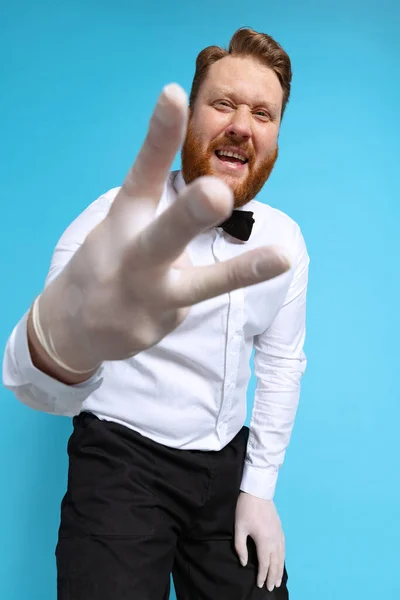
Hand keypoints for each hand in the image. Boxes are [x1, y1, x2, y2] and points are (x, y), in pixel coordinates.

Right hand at [37, 84, 289, 371]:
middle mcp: (132, 254)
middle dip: (189, 215)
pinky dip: (177, 302)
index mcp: (124, 219)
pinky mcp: (159, 327)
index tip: (174, 93)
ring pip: (196, 284)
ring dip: (238, 272)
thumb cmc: (109, 262)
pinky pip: (189, 305)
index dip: (158, 135)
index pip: (141, 173)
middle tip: (216, 193)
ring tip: (282, 258)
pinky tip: (151, 308)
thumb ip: (160, 206)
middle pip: (163, 235)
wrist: (74, 327)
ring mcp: (145, 295)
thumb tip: (216, 193)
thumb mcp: (123, 226)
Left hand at [235, 492, 284, 590]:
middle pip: (275, 562)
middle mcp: (274, 540)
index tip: (259, 585)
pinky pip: (284, 548)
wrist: (258, 492)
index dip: (262, 575)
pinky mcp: (280, 529)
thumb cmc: (246, 509)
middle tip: (271, 588)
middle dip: (273, 576)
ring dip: (280, 570)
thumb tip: (244, 563)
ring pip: (282, 556)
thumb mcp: (239, 528)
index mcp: (264, 541)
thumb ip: (241, 547)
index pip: (264, 563)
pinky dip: (283, 558)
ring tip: (278, 580)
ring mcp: (279, 534)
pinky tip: (281, 562)